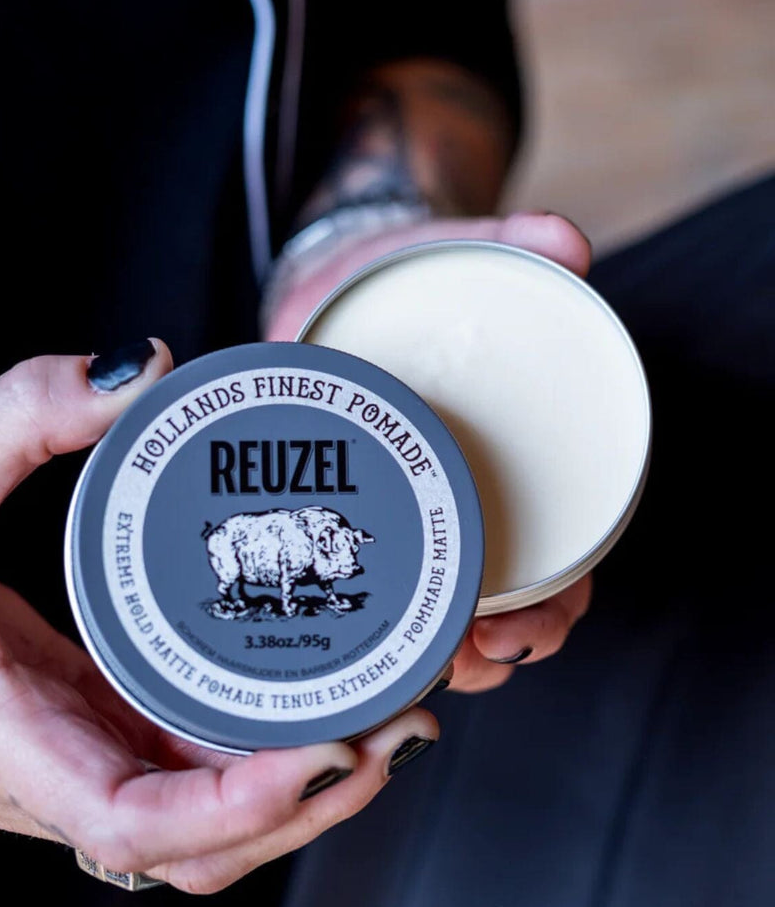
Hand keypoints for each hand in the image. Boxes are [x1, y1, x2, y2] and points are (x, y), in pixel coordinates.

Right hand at [0, 341, 439, 893]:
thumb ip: (32, 407)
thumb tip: (150, 369)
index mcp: (0, 737)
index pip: (133, 822)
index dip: (240, 804)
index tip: (327, 750)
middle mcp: (49, 776)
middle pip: (203, 845)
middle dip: (311, 803)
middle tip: (401, 726)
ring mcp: (79, 765)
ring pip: (210, 828)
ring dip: (305, 793)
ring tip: (389, 720)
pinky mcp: (98, 740)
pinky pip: (196, 779)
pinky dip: (267, 763)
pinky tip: (323, 708)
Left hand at [265, 211, 593, 690]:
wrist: (335, 283)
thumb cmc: (397, 278)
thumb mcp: (448, 257)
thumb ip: (504, 245)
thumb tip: (570, 243)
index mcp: (505, 465)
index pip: (555, 563)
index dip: (550, 611)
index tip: (517, 633)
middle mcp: (465, 502)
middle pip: (499, 608)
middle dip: (491, 651)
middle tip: (465, 658)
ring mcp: (410, 513)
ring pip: (441, 615)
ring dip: (438, 654)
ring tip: (416, 663)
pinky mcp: (356, 511)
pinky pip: (379, 588)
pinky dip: (384, 624)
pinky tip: (364, 642)